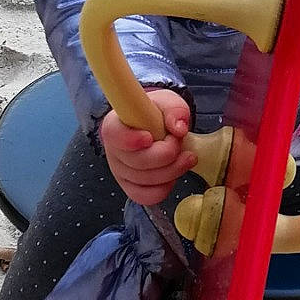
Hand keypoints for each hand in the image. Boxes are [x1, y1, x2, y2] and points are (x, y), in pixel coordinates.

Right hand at [100, 88, 196, 205]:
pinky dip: (165, 188)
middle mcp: (113, 151)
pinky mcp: (131, 187)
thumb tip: (178, 127)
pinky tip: (174, 174)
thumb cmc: (157, 114)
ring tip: (186, 156)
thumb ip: (175, 110)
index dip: (130, 140)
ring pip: (145, 181)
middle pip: (136, 162)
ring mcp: (120, 172)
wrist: (156, 128)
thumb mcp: (167, 103)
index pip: (113, 135)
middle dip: (166, 154)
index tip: (149, 137)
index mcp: (115, 125)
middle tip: (179, 142)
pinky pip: (147, 197)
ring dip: (172, 170)